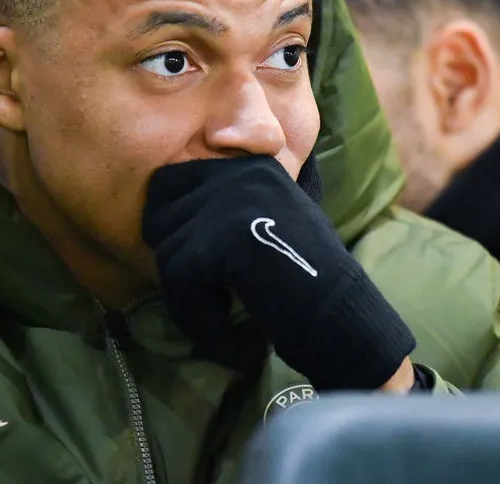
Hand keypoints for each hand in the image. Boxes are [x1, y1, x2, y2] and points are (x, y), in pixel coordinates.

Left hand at [143, 155, 415, 390]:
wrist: (345, 318)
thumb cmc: (307, 279)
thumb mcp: (263, 220)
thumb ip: (220, 208)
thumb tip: (154, 219)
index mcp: (247, 163)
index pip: (167, 183)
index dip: (171, 229)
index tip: (192, 265)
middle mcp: (238, 171)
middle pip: (160, 218)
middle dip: (174, 264)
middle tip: (204, 296)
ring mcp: (231, 202)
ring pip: (167, 253)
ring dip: (186, 297)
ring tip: (218, 318)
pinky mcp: (225, 239)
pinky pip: (181, 283)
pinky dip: (197, 318)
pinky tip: (224, 336)